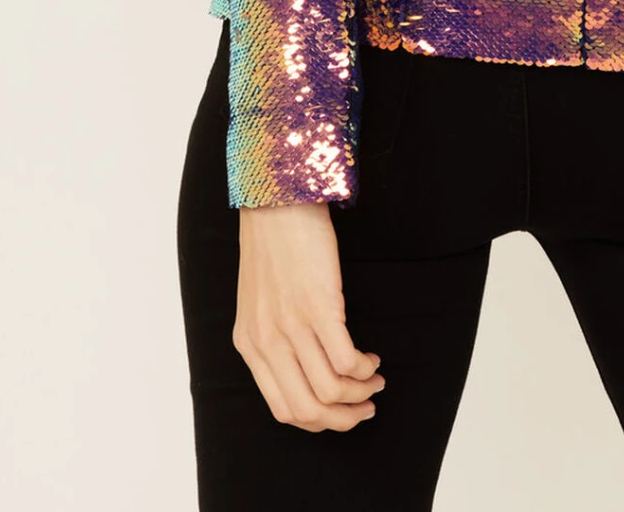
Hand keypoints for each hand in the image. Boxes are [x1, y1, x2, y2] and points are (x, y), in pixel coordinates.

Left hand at [234, 200, 385, 431]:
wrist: (277, 202)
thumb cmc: (273, 246)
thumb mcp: (258, 302)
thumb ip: (273, 336)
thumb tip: (303, 368)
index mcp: (249, 345)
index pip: (283, 409)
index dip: (318, 421)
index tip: (339, 413)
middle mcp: (267, 342)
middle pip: (307, 409)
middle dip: (342, 419)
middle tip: (365, 409)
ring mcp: (292, 326)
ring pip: (330, 391)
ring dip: (359, 395)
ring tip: (374, 380)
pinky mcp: (319, 307)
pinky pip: (346, 361)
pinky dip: (364, 369)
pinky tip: (371, 357)